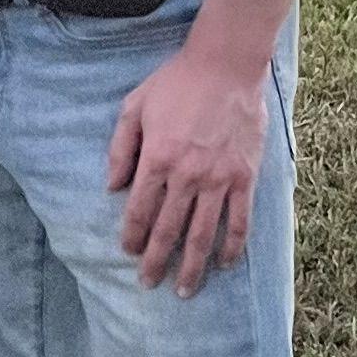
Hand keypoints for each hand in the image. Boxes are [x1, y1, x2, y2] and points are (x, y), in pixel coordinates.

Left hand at [106, 32, 267, 294]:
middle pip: (168, 230)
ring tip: (184, 290)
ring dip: (193, 266)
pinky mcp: (245, 177)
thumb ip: (120, 149)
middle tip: (149, 284)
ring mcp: (218, 179)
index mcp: (156, 159)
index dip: (133, 236)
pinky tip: (225, 263)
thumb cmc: (176, 82)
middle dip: (157, 262)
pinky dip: (233, 245)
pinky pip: (239, 220)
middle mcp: (186, 175)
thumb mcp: (134, 107)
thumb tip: (112, 188)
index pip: (140, 210)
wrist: (226, 66)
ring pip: (203, 234)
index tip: (129, 253)